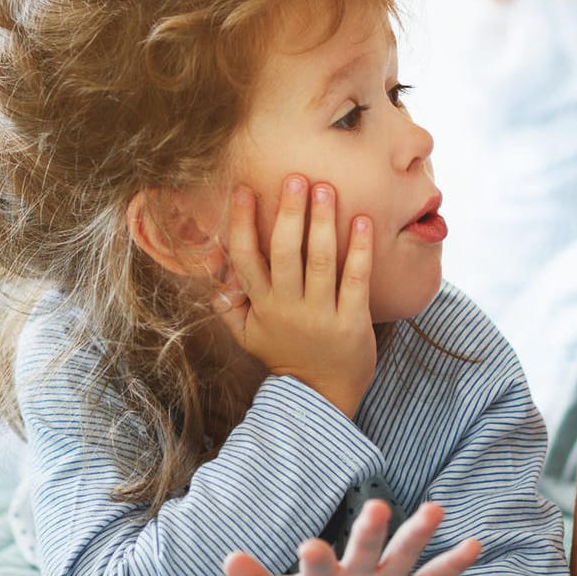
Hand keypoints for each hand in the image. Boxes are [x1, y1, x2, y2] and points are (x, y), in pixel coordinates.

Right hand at [215, 174, 377, 416]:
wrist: (321, 397)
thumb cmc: (286, 357)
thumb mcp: (249, 337)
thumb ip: (229, 307)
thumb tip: (214, 274)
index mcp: (261, 305)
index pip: (245, 258)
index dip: (242, 223)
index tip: (244, 190)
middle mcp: (288, 307)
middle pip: (283, 252)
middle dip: (288, 213)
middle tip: (295, 178)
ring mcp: (320, 314)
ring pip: (319, 261)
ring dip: (322, 222)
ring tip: (325, 189)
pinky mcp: (352, 322)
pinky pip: (355, 280)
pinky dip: (359, 250)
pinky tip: (362, 222)